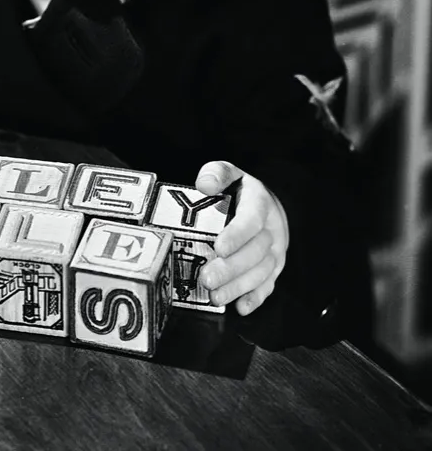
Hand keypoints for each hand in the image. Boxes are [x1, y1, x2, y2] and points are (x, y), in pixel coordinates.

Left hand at [195, 160, 289, 315]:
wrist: (270, 203)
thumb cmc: (243, 190)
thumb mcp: (230, 173)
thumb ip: (217, 173)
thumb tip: (204, 184)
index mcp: (260, 203)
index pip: (251, 220)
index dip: (237, 235)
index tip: (219, 247)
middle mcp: (272, 230)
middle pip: (255, 252)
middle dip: (231, 269)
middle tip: (207, 278)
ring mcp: (275, 251)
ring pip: (262, 273)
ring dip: (238, 287)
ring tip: (215, 295)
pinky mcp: (274, 268)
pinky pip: (268, 285)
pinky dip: (255, 298)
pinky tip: (241, 307)